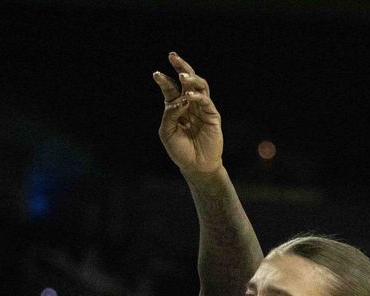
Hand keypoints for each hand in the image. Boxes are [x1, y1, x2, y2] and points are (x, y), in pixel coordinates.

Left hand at [153, 52, 222, 174]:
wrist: (196, 166)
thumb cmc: (180, 150)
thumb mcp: (167, 132)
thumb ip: (170, 113)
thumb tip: (180, 98)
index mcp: (176, 106)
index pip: (170, 88)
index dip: (163, 80)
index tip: (156, 74)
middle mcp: (190, 104)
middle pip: (187, 80)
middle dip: (181, 67)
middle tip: (173, 56)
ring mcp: (202, 109)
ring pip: (199, 86)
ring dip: (191, 78)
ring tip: (182, 75)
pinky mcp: (212, 116)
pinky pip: (206, 101)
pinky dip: (197, 96)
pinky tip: (189, 96)